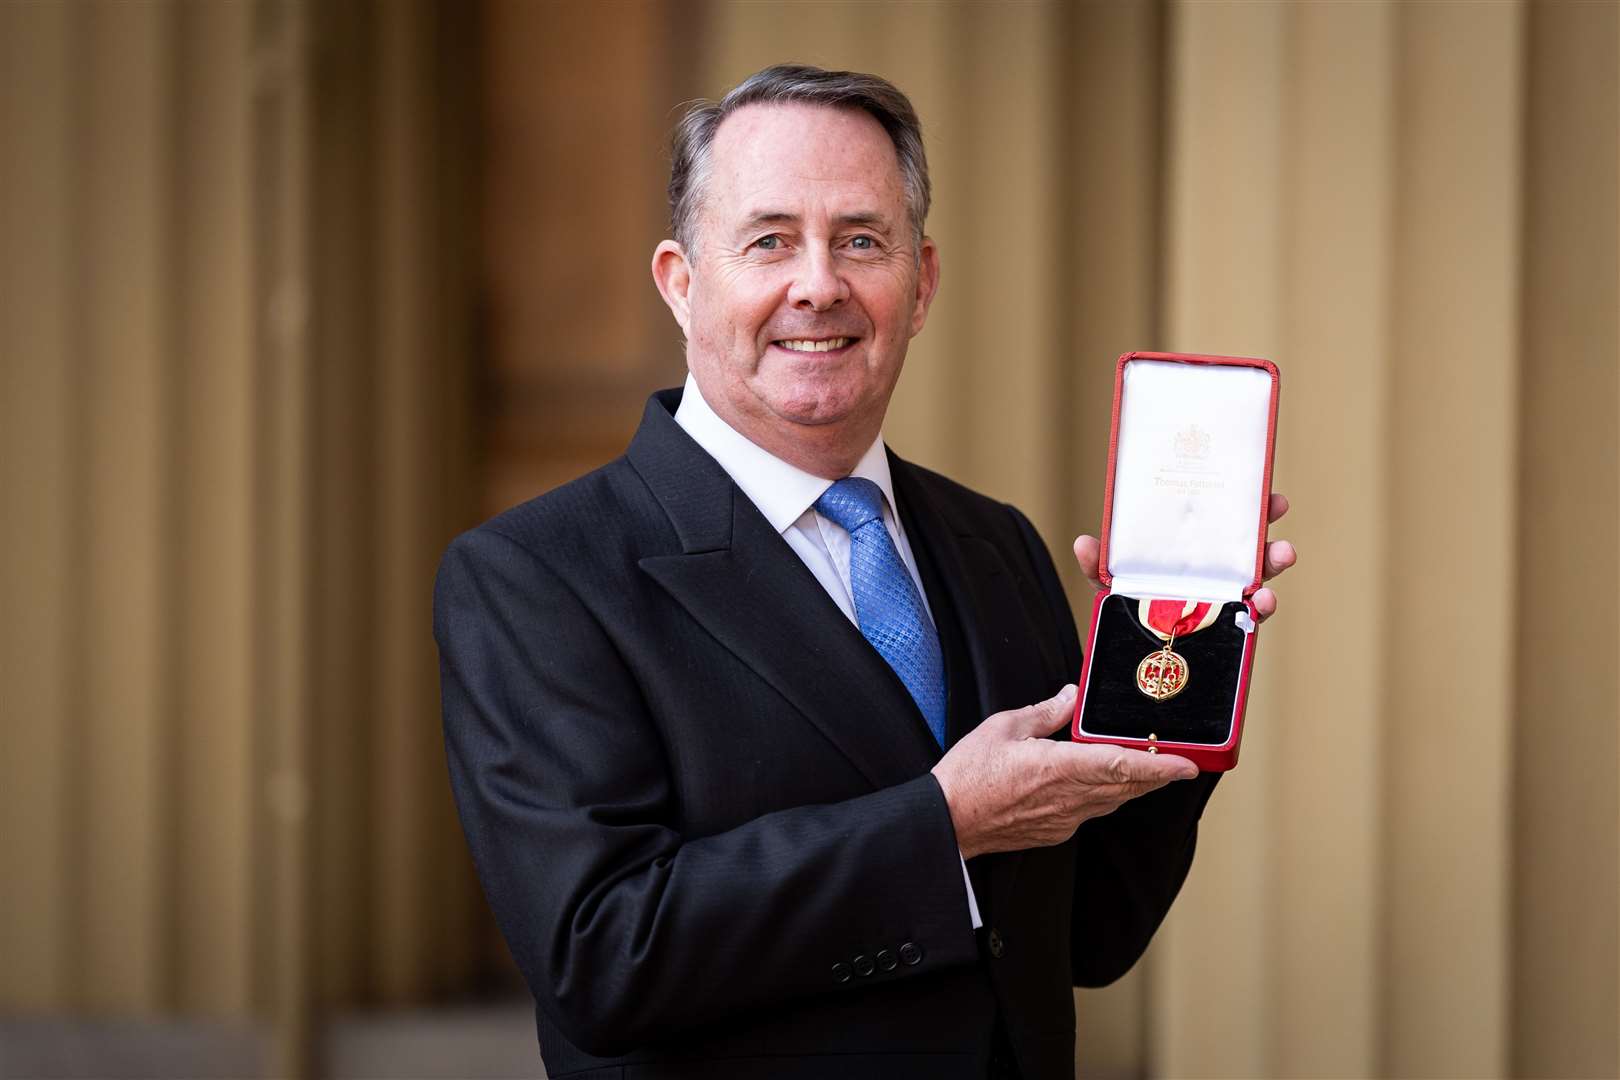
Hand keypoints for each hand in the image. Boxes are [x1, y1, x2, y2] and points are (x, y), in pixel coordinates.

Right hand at [931, 684, 1199, 859]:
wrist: (947, 822)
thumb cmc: (968, 777)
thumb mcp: (1004, 728)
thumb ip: (1044, 712)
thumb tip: (1070, 695)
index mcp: (1059, 768)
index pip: (1122, 766)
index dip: (1159, 765)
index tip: (1186, 764)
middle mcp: (1069, 798)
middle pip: (1127, 787)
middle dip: (1157, 775)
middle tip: (1180, 762)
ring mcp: (1064, 819)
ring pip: (1112, 802)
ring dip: (1134, 787)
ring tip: (1151, 771)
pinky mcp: (1054, 832)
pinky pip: (1091, 812)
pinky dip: (1105, 798)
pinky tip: (1102, 786)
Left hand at [1072, 492, 1296, 620]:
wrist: (1128, 652)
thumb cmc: (1128, 603)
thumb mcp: (1111, 579)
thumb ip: (1097, 563)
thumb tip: (1083, 544)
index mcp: (1197, 553)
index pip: (1229, 526)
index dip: (1253, 510)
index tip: (1271, 496)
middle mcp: (1217, 575)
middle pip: (1252, 552)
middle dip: (1270, 537)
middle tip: (1279, 518)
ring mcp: (1225, 604)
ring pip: (1259, 583)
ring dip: (1273, 568)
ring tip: (1282, 556)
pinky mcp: (1226, 631)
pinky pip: (1248, 621)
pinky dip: (1258, 611)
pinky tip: (1260, 604)